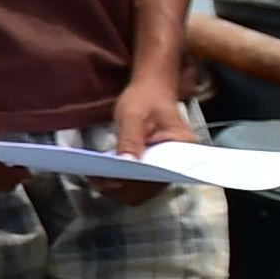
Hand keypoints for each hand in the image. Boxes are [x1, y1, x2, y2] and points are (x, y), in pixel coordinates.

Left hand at [98, 65, 204, 197]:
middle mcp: (180, 160)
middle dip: (123, 187)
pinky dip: (122, 183)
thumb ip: (131, 139)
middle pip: (151, 186)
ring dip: (120, 188)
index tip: (110, 179)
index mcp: (182, 145)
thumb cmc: (146, 97)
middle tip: (97, 180)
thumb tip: (127, 164)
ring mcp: (168, 165)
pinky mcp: (155, 166)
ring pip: (144, 189)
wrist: (152, 90)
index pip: (160, 174)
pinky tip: (104, 177)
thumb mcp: (134, 115)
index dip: (134, 181)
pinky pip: (140, 183)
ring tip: (97, 179)